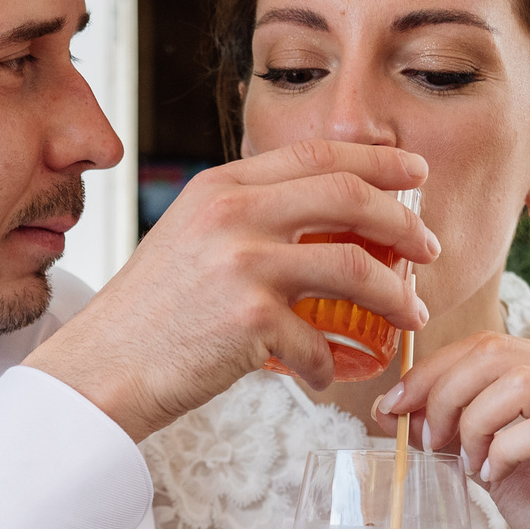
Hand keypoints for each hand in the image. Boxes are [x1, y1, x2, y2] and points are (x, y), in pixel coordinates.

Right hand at [27, 139, 436, 440]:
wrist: (100, 368)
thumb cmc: (150, 316)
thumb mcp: (190, 239)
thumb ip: (246, 219)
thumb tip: (321, 222)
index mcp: (221, 186)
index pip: (317, 155)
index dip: (378, 159)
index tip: (415, 172)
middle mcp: (233, 214)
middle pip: (349, 196)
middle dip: (404, 221)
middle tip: (428, 246)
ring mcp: (243, 264)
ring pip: (354, 265)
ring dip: (395, 294)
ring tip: (413, 314)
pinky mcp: (250, 320)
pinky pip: (320, 341)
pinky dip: (332, 363)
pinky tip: (329, 374)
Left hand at [378, 332, 529, 528]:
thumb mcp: (492, 463)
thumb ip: (454, 431)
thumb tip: (395, 409)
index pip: (487, 345)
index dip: (430, 371)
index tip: (393, 408)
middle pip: (497, 354)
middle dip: (444, 395)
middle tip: (430, 441)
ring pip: (519, 384)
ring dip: (475, 424)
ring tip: (470, 465)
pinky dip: (505, 451)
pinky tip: (496, 476)